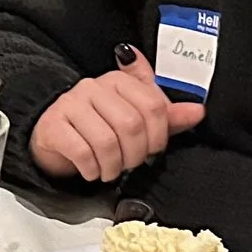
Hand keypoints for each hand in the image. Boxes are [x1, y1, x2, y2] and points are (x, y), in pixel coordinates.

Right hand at [30, 45, 205, 182]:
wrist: (54, 135)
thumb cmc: (98, 126)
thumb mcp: (134, 118)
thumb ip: (166, 115)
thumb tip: (198, 112)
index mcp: (120, 81)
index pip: (153, 104)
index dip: (159, 135)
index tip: (153, 149)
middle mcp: (94, 87)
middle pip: (131, 124)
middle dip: (135, 154)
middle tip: (130, 163)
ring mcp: (71, 104)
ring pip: (106, 140)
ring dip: (113, 165)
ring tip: (110, 170)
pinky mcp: (54, 125)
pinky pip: (81, 151)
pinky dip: (92, 169)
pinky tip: (92, 170)